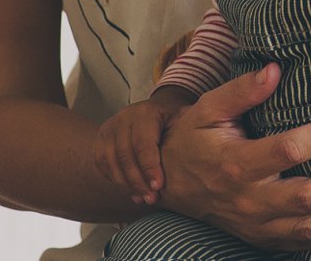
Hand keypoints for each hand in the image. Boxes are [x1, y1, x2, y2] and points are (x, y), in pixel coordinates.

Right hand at [95, 86, 194, 204]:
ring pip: (111, 162)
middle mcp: (123, 118)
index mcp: (145, 111)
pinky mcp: (99, 141)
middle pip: (125, 155)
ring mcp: (108, 129)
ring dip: (127, 184)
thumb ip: (193, 126)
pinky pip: (103, 165)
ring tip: (144, 198)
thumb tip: (210, 140)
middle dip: (138, 180)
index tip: (159, 185)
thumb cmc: (174, 119)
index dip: (150, 166)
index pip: (143, 142)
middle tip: (152, 198)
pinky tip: (133, 192)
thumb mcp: (185, 117)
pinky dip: (116, 181)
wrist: (153, 113)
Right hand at [159, 63, 310, 250]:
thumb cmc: (193, 138)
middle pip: (306, 196)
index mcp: (237, 162)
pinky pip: (297, 244)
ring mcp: (254, 223)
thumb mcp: (207, 108)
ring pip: (306, 226)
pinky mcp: (258, 237)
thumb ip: (241, 90)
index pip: (289, 149)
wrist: (168, 183)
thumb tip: (275, 69)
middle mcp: (249, 198)